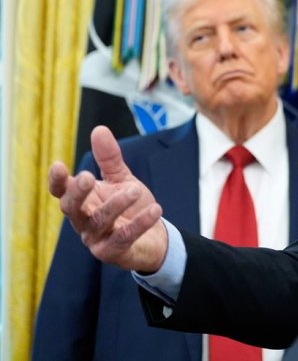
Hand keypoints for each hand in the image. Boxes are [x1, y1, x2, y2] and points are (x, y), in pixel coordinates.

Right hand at [48, 126, 167, 271]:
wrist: (153, 238)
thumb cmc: (130, 206)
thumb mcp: (121, 179)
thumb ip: (109, 158)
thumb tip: (98, 129)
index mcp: (82, 201)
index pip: (62, 192)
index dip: (57, 181)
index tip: (58, 165)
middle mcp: (83, 221)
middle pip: (72, 208)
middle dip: (78, 192)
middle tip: (88, 176)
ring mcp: (96, 239)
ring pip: (100, 221)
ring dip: (116, 204)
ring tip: (136, 189)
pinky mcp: (113, 253)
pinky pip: (124, 237)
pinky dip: (140, 223)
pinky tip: (156, 209)